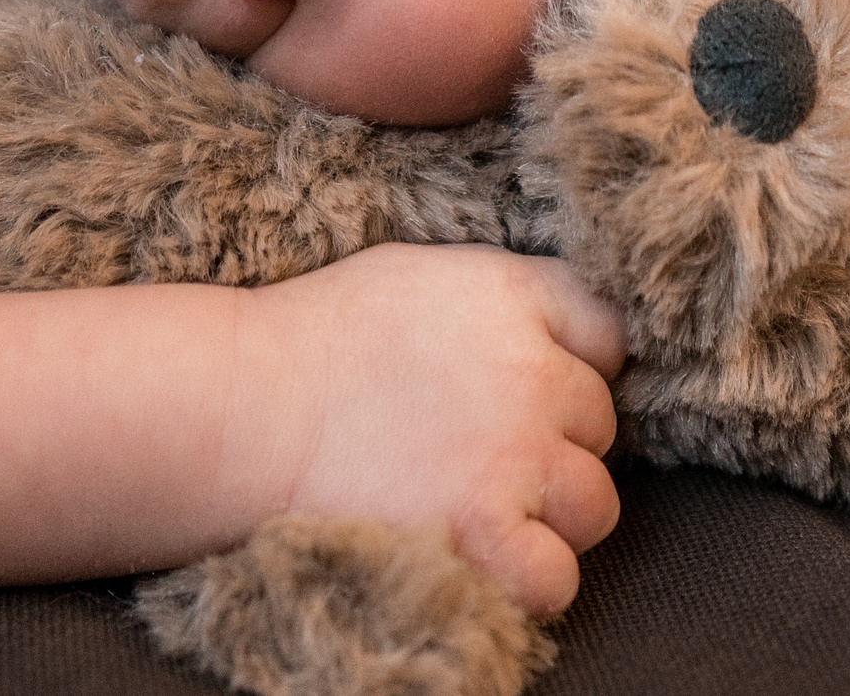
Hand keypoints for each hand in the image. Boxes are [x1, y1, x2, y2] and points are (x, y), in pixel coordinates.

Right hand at [236, 243, 625, 616]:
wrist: (242, 407)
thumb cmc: (313, 337)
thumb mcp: (418, 274)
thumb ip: (501, 299)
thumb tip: (554, 331)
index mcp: (513, 296)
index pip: (607, 338)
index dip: (570, 367)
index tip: (523, 390)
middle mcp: (531, 373)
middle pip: (599, 423)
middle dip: (551, 440)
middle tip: (476, 448)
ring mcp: (514, 456)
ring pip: (594, 503)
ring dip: (549, 511)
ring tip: (479, 502)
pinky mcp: (488, 532)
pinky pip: (557, 575)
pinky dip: (526, 575)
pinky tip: (479, 553)